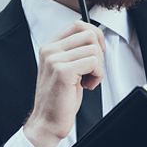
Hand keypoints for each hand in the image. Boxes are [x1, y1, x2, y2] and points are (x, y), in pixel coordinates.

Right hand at [24, 21, 105, 146]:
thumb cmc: (59, 98)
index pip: (78, 25)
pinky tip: (87, 86)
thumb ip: (76, 51)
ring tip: (87, 80)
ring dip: (98, 68)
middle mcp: (50, 50)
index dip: (95, 37)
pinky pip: (94, 63)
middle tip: (92, 70)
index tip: (97, 53)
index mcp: (50, 46)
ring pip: (94, 49)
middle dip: (99, 53)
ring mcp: (54, 59)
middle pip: (89, 34)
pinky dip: (97, 76)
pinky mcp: (63, 71)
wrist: (47, 121)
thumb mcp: (66, 68)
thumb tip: (96, 38)